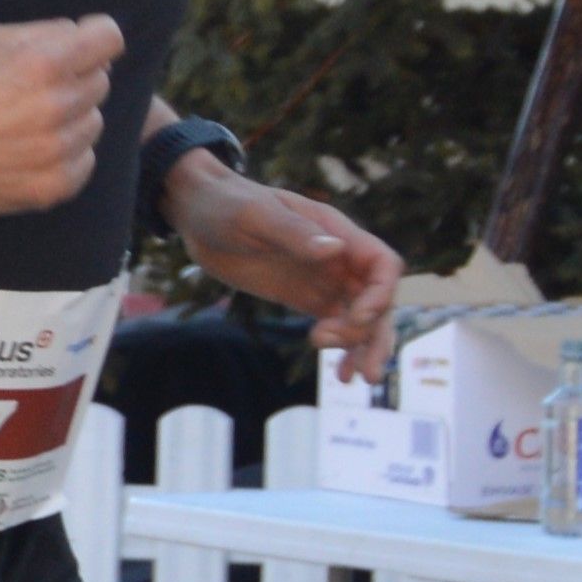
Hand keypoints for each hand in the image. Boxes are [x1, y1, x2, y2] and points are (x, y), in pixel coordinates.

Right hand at [0, 16, 122, 215]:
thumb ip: (45, 31)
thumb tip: (84, 35)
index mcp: (44, 64)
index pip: (110, 39)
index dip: (97, 39)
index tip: (85, 47)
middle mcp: (57, 106)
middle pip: (102, 80)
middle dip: (77, 79)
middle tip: (37, 91)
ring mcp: (59, 151)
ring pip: (95, 122)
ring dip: (72, 119)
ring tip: (32, 124)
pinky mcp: (56, 185)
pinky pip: (86, 159)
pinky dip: (67, 154)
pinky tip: (34, 151)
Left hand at [165, 149, 402, 385]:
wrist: (199, 214)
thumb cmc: (227, 204)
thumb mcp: (255, 216)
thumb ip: (294, 234)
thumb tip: (335, 251)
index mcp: (336, 232)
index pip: (381, 265)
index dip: (380, 294)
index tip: (356, 318)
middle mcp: (338, 258)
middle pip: (377, 299)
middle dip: (376, 335)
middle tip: (366, 372)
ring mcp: (323, 279)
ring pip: (359, 317)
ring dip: (360, 347)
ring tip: (347, 377)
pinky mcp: (304, 297)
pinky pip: (334, 324)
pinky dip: (340, 347)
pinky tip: (339, 373)